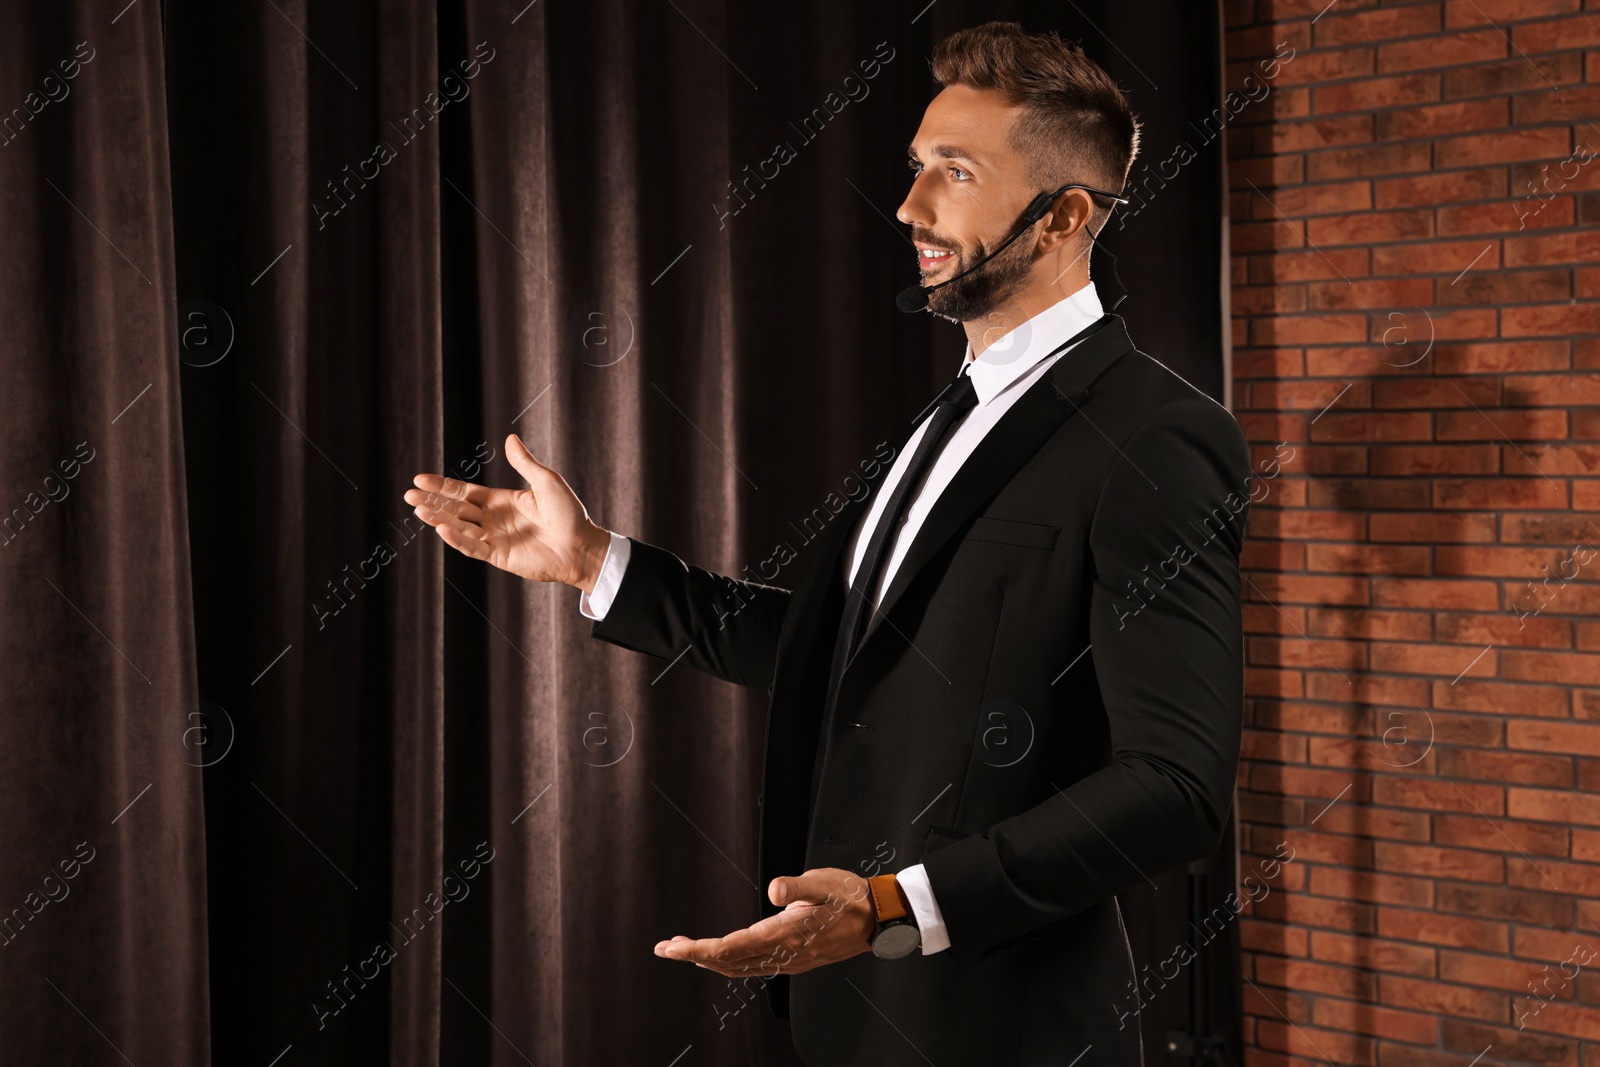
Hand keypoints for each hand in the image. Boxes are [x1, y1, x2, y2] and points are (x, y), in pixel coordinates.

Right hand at [404, 433, 610, 590]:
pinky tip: (442, 529)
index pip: (464, 492)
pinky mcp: (499, 556)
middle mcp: (493, 519)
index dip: (442, 486)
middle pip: (455, 509)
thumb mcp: (546, 482)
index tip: (419, 479)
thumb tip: (510, 438)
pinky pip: (473, 547)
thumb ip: (525, 463)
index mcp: (501, 500)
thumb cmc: (569, 513)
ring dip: (438, 519)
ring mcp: (494, 538)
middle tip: (408, 495)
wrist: (581, 546)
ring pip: (459, 528)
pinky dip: (457, 539)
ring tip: (418, 510)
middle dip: (432, 502)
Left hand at [653, 868, 877, 977]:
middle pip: (728, 962)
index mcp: (784, 934)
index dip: (697, 949)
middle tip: (665, 948)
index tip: (671, 948)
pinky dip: (729, 961)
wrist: (879, 920)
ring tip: (685, 948)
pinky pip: (753, 966)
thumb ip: (797, 886)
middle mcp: (783, 953)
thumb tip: (775, 890)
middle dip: (694, 955)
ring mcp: (788, 960)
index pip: (729, 948)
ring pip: (739, 967)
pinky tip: (722, 954)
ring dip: (709, 959)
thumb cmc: (851, 897)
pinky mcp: (794, 959)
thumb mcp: (824, 882)